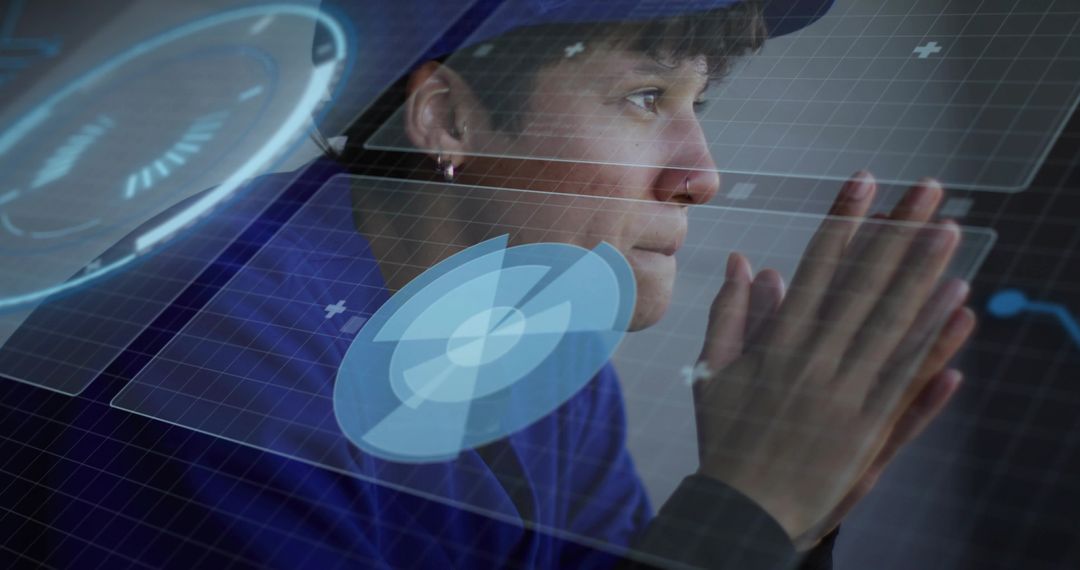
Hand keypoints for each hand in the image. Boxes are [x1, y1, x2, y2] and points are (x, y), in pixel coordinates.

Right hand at [692, 172, 971, 538]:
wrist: (745, 508)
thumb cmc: (727, 438)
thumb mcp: (712, 372)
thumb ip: (729, 314)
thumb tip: (743, 262)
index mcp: (778, 344)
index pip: (818, 269)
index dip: (844, 222)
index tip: (864, 184)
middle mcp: (816, 360)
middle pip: (864, 285)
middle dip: (897, 232)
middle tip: (927, 192)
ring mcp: (846, 393)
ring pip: (892, 324)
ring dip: (923, 276)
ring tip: (950, 234)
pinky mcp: (870, 425)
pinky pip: (906, 375)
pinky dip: (933, 340)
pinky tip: (958, 308)